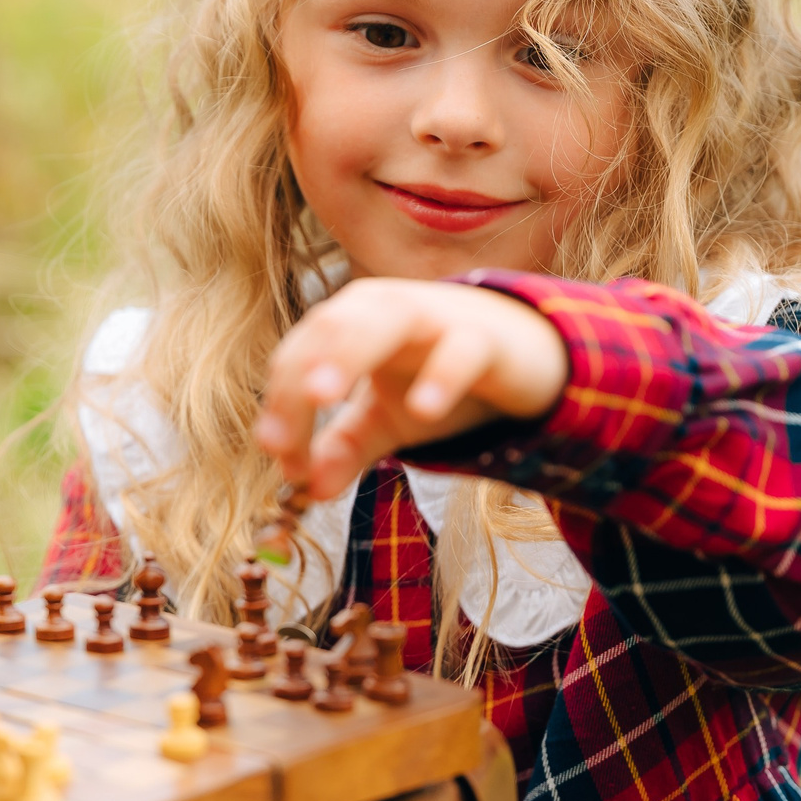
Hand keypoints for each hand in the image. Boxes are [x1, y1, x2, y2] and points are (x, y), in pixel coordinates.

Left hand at [255, 278, 566, 500]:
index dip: (282, 407)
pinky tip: (423, 409)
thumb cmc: (437, 375)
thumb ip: (344, 447)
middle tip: (278, 435)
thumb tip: (308, 492)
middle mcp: (383, 308)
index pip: (299, 357)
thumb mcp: (385, 417)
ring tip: (324, 397)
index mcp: (348, 322)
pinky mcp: (483, 337)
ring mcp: (433, 317)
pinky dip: (441, 375)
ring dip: (347, 354)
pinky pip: (460, 350)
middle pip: (328, 330)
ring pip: (383, 322)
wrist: (522, 351)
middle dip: (298, 377)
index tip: (281, 462)